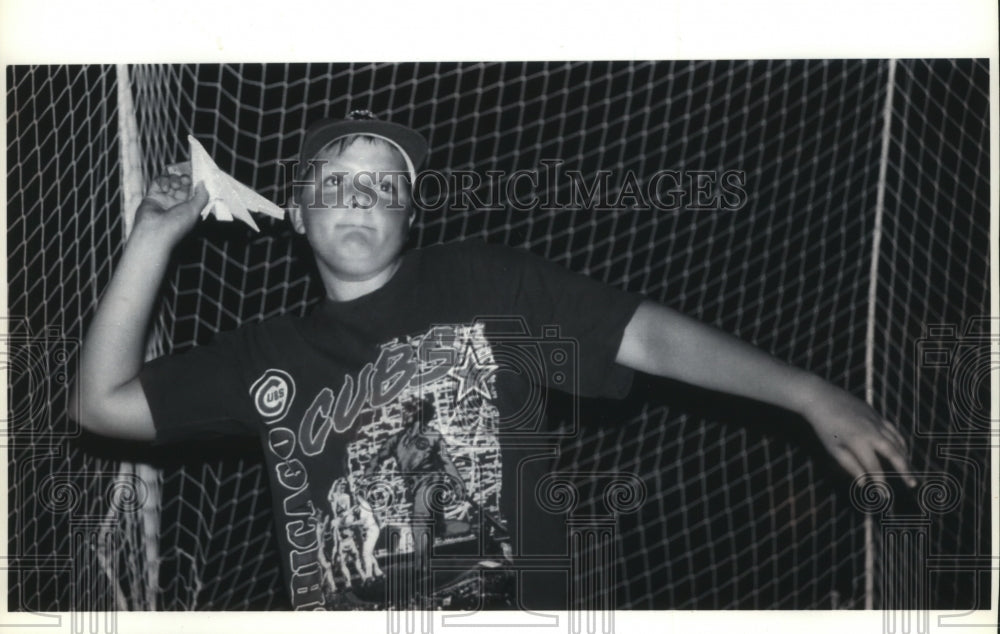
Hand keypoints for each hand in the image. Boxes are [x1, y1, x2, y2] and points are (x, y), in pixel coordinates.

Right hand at [132, 173, 208, 244]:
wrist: (154, 232)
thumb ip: (202, 196)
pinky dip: (162, 181)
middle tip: (185, 180)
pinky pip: (157, 183)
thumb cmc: (177, 225)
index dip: (194, 183)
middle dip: (184, 179)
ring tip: (174, 186)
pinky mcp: (152, 196)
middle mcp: (175, 204)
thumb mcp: (195, 210)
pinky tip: (165, 188)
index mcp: (187, 209)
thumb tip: (203, 183)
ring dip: (173, 180)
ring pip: (170, 181)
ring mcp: (163, 200)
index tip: (196, 177)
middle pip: (181, 185)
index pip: (192, 192)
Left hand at [799, 380, 916, 487]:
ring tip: (908, 470)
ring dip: (905, 457)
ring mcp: (876, 421)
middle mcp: (872, 431)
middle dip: (904, 470)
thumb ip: (850, 466)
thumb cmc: (824, 426)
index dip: (879, 482)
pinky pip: (894, 430)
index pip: (874, 467)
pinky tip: (902, 449)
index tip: (884, 495)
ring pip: (897, 441)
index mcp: (859, 441)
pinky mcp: (876, 414)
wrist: (821, 398)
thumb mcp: (833, 449)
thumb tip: (863, 484)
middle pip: (894, 454)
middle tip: (912, 484)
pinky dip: (900, 441)